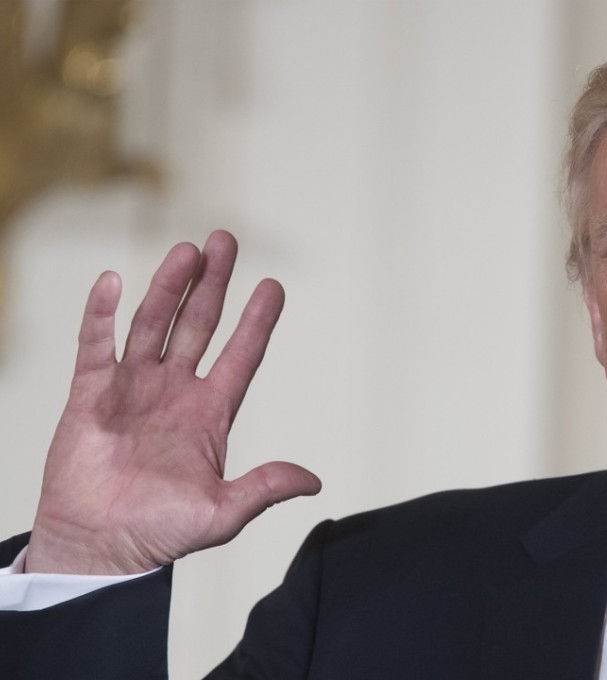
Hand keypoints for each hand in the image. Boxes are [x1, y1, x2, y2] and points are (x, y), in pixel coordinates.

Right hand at [25, 231, 320, 574]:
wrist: (100, 549)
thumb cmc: (159, 532)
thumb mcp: (222, 512)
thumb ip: (265, 488)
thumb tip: (313, 481)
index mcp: (209, 413)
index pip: (240, 355)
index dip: (256, 322)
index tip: (273, 286)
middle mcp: (174, 392)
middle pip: (198, 325)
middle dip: (213, 284)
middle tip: (226, 241)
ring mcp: (132, 389)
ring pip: (153, 325)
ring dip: (169, 288)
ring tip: (188, 251)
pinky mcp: (90, 396)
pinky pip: (95, 348)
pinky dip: (99, 316)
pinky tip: (111, 282)